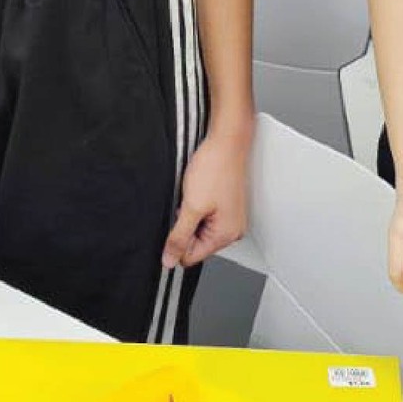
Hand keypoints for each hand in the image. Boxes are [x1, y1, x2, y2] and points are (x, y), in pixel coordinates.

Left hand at [163, 116, 251, 267]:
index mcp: (226, 234)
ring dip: (190, 215)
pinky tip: (199, 191)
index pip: (191, 257)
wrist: (227, 141)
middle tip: (188, 204)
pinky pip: (206, 217)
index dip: (177, 242)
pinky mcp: (227, 206)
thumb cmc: (216, 168)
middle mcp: (232, 229)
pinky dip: (197, 206)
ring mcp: (231, 217)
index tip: (175, 222)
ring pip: (199, 229)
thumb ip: (179, 237)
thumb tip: (170, 260)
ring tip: (195, 194)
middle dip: (185, 226)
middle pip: (196, 244)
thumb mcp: (191, 207)